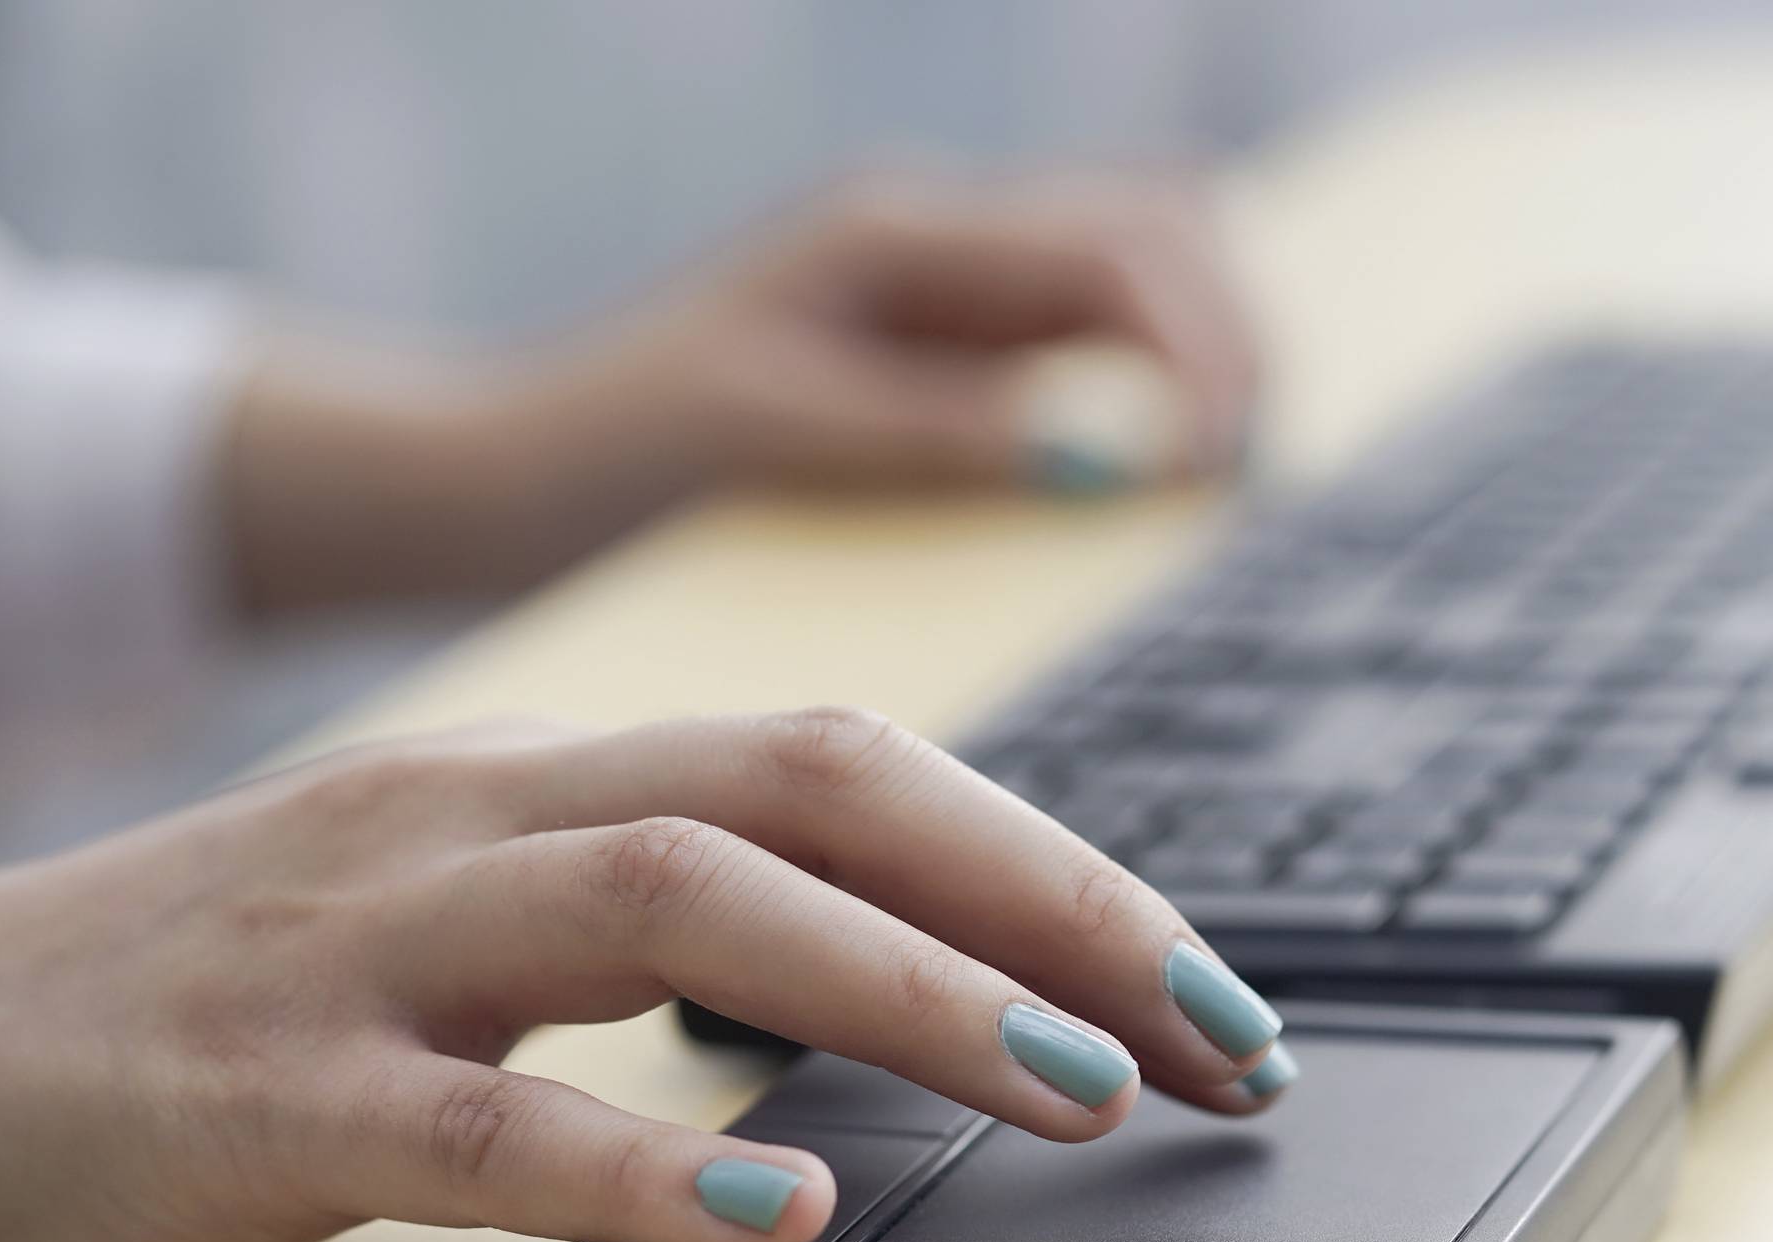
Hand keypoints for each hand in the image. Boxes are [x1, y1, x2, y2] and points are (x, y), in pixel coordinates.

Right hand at [0, 709, 1296, 1241]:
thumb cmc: (204, 1004)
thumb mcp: (462, 926)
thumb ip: (657, 935)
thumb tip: (908, 997)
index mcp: (541, 777)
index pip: (855, 766)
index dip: (1062, 867)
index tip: (1217, 994)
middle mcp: (475, 815)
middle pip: (811, 783)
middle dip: (1050, 903)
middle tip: (1219, 1036)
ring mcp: (365, 942)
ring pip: (674, 901)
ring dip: (908, 992)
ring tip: (1077, 1096)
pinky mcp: (260, 1092)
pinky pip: (481, 1118)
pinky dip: (648, 1163)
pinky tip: (783, 1209)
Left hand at [225, 172, 1263, 613]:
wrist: (521, 477)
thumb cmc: (624, 454)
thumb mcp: (776, 442)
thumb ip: (939, 437)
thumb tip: (1103, 458)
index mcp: (896, 238)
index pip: (1115, 252)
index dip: (1201, 352)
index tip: (1229, 464)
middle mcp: (937, 238)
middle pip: (1162, 234)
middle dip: (1233, 341)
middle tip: (1252, 475)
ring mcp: (948, 291)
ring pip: (1142, 273)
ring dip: (1203, 355)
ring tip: (1226, 477)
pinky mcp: (948, 354)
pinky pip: (1093, 342)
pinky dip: (1151, 387)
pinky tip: (1162, 477)